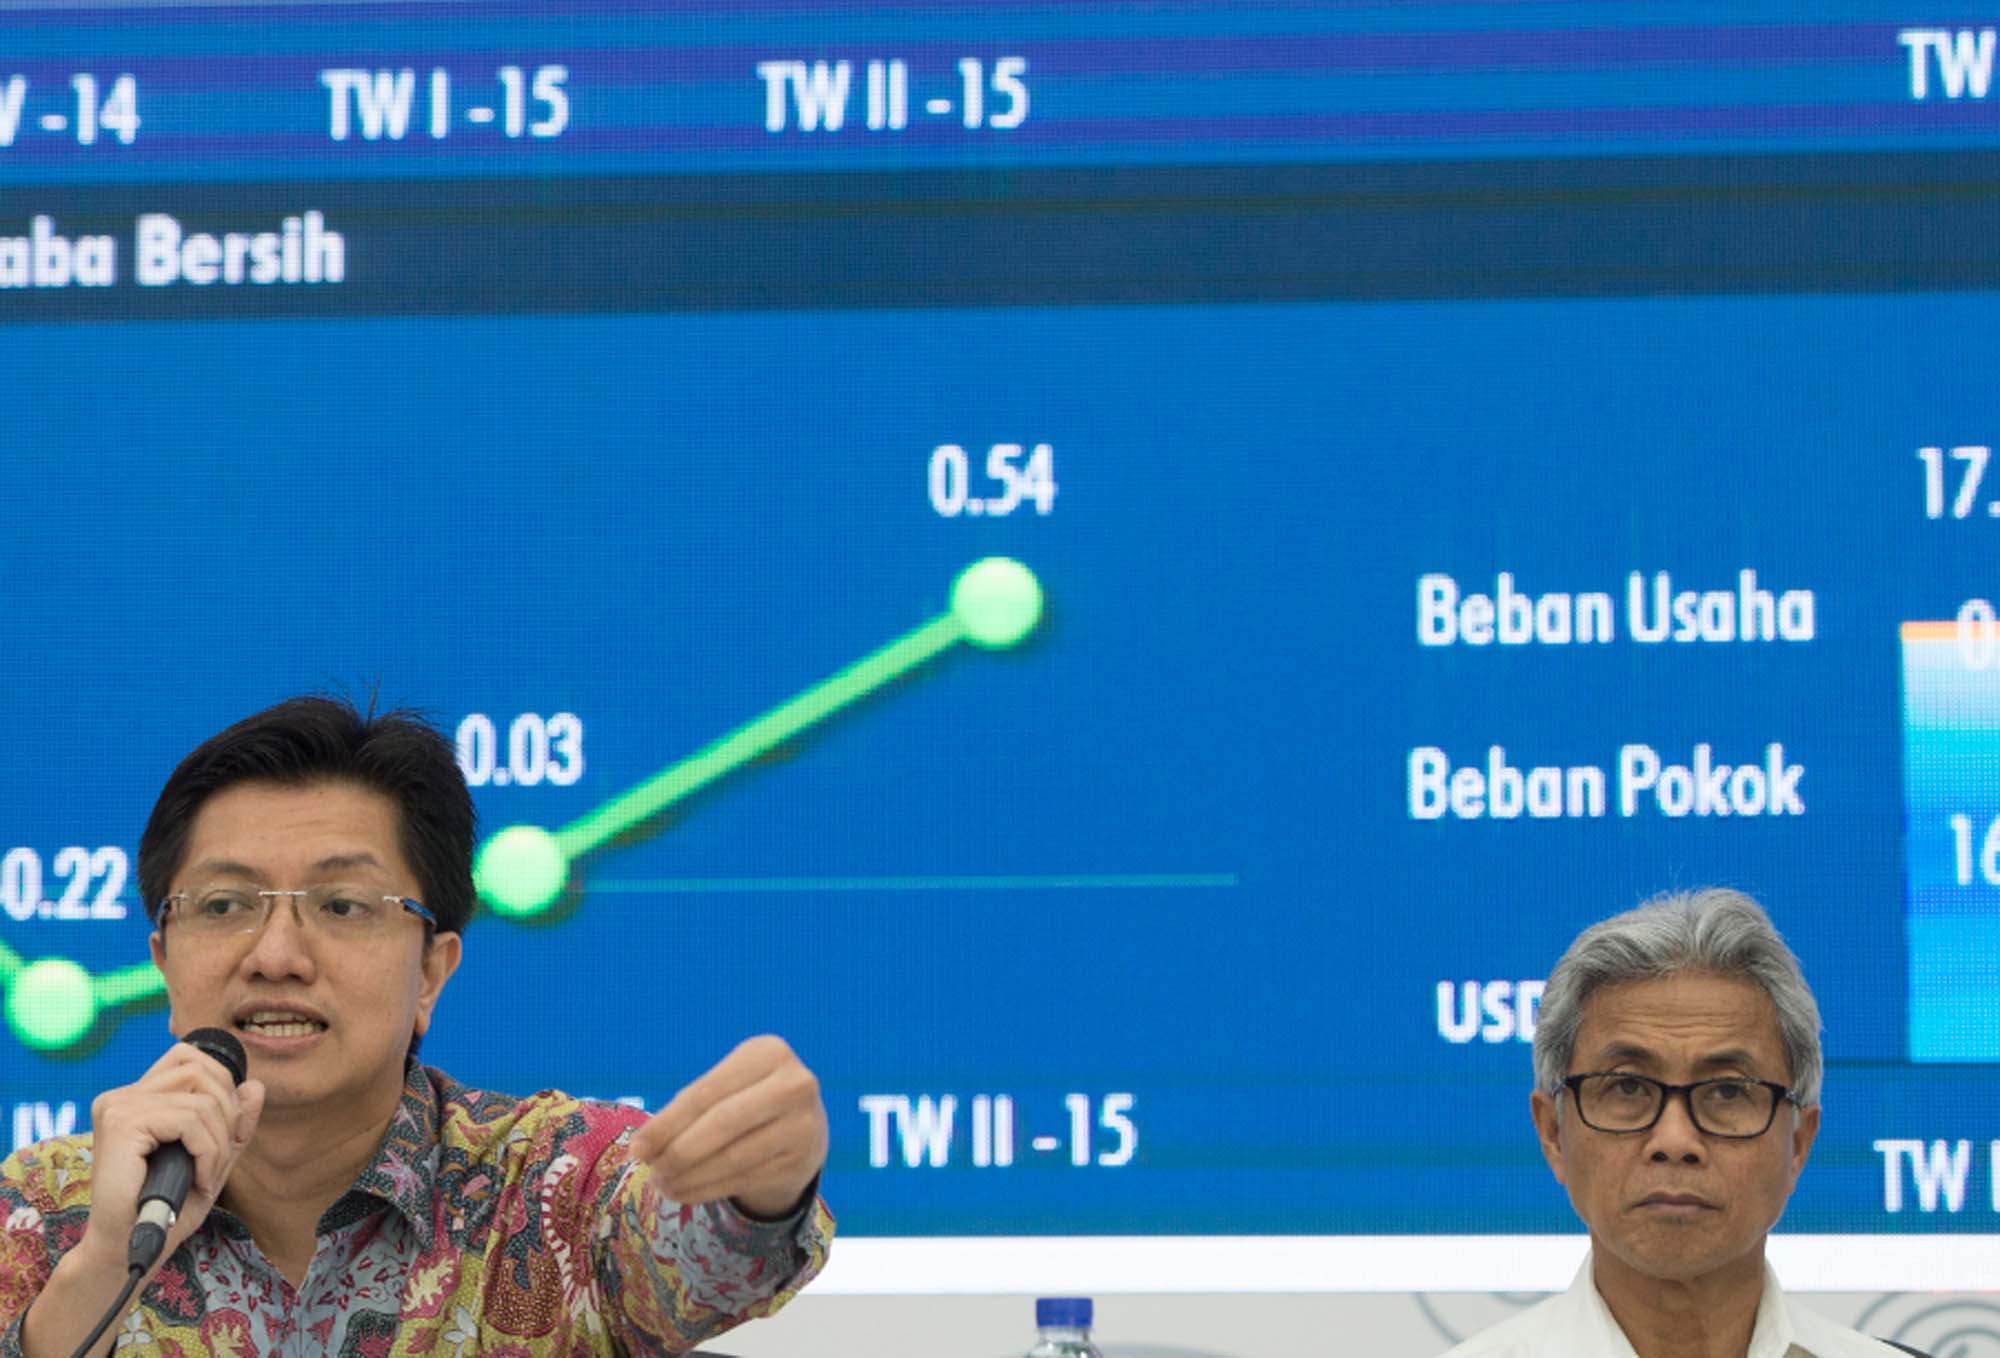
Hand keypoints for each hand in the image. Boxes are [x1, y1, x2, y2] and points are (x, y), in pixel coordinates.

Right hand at [75, 1042, 265, 1270]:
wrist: (129, 1248)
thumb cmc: (167, 1207)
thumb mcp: (213, 1159)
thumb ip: (234, 1123)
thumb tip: (256, 1085)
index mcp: (136, 1097)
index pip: (189, 1058)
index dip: (220, 1086)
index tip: (223, 1131)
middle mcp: (122, 1096)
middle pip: (201, 1071)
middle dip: (226, 1114)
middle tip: (219, 1157)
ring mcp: (118, 1107)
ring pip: (201, 1099)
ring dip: (219, 1140)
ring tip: (208, 1174)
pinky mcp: (122, 1124)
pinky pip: (191, 1120)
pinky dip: (208, 1152)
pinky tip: (200, 1180)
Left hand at [628, 1035, 826, 1219]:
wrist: (802, 1129)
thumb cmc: (748, 1101)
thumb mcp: (725, 1090)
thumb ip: (686, 1111)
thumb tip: (642, 1147)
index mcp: (769, 1053)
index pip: (706, 1092)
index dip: (667, 1123)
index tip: (636, 1148)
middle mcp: (794, 1084)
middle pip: (722, 1123)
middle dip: (679, 1151)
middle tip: (650, 1171)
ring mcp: (803, 1124)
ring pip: (732, 1157)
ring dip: (689, 1177)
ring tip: (663, 1184)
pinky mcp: (803, 1160)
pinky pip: (743, 1179)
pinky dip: (707, 1190)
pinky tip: (686, 1192)